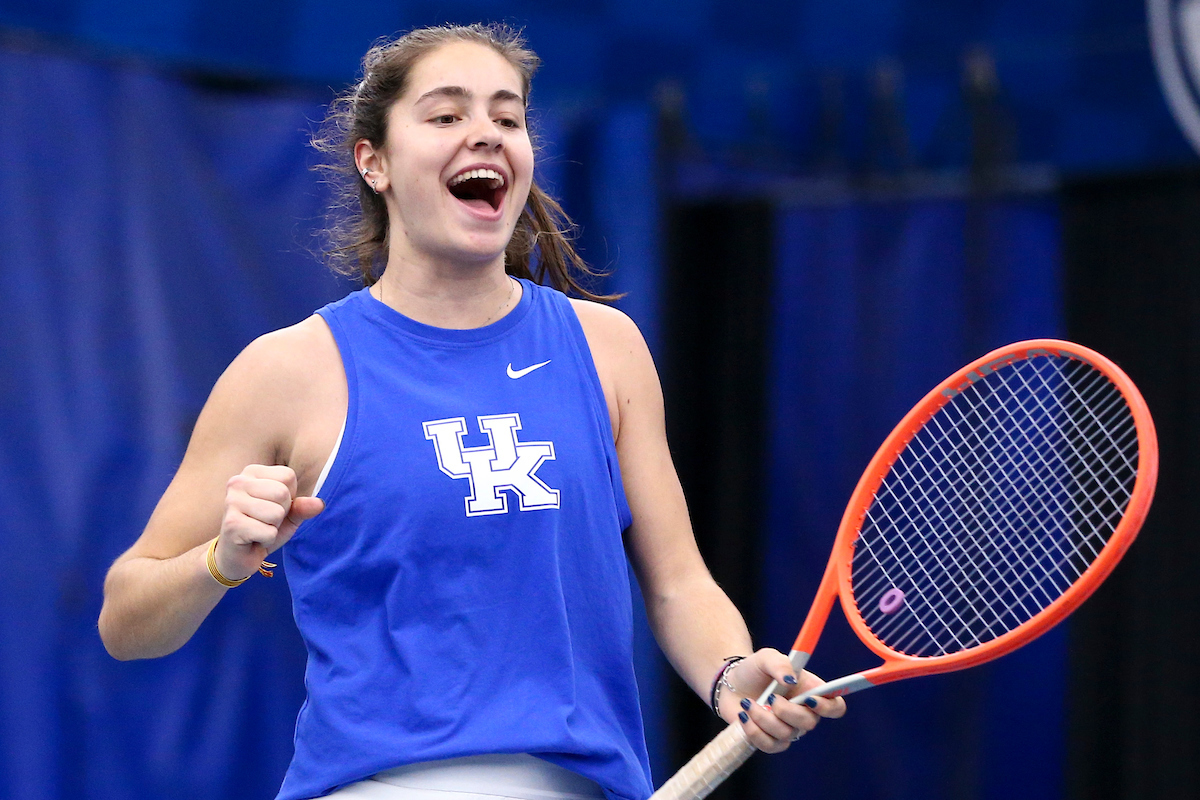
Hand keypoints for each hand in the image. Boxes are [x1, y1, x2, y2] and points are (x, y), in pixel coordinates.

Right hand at [215, 464, 323, 580]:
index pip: (288, 476)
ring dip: (273, 527)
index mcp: (252, 472)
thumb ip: (303, 507)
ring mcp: (231, 502)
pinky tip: (252, 539)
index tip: (272, 507)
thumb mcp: (288, 515)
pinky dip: (266, 540)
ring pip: (276, 513)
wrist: (237, 556)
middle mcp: (238, 482)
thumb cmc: (263, 528)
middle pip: (282, 493)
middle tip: (264, 521)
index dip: (289, 497)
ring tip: (258, 529)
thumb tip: (319, 504)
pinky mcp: (231, 524)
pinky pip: (268, 532)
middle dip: (281, 513)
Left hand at [717, 647, 846, 752]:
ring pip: (786, 734)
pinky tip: (744, 715)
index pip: (835, 706)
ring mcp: (787, 729)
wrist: (730, 684)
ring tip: (748, 703)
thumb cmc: (754, 670)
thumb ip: (780, 664)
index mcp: (810, 691)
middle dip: (787, 711)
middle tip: (770, 697)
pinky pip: (769, 745)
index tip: (810, 699)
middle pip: (810, 723)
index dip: (828, 707)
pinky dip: (753, 730)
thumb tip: (790, 680)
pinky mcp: (770, 741)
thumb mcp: (766, 657)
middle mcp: (803, 713)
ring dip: (763, 717)